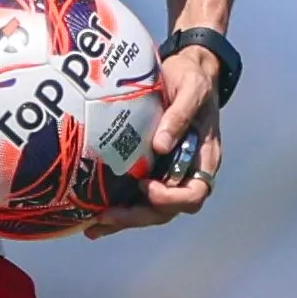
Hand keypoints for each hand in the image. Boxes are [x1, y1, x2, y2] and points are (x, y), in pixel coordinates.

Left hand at [86, 47, 224, 235]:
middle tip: (106, 215)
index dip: (171, 198)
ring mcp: (167, 174)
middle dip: (137, 216)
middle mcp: (186, 172)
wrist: (185, 70)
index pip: (194, 194)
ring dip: (123, 220)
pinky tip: (93, 218)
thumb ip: (180, 115)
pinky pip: (136, 196)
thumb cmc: (192, 79)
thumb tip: (161, 145)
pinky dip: (117, 209)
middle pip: (167, 209)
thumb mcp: (192, 89)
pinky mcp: (149, 169)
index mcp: (203, 159)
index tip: (147, 186)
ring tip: (94, 227)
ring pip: (149, 209)